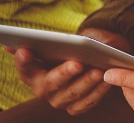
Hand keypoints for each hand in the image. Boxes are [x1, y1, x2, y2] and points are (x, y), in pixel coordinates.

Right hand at [8, 27, 126, 113]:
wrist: (92, 62)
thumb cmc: (72, 51)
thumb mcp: (62, 42)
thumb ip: (42, 42)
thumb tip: (9, 43)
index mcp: (33, 72)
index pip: (23, 67)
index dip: (22, 60)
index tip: (25, 50)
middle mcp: (42, 89)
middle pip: (48, 83)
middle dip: (63, 73)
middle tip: (77, 63)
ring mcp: (58, 100)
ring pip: (70, 94)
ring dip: (85, 82)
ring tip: (98, 71)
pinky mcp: (75, 108)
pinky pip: (86, 102)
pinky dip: (98, 91)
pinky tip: (107, 80)